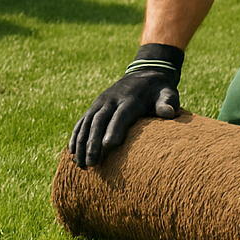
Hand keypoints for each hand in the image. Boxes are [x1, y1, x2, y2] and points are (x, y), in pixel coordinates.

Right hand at [69, 44, 183, 167]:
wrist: (146, 74)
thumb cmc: (159, 91)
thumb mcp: (168, 93)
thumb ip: (168, 102)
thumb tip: (168, 113)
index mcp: (130, 99)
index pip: (121, 115)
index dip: (114, 129)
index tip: (108, 146)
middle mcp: (111, 100)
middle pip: (99, 121)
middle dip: (93, 142)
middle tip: (91, 164)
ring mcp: (100, 102)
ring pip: (87, 123)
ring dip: (81, 143)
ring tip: (80, 164)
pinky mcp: (95, 107)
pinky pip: (82, 122)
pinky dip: (76, 136)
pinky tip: (72, 153)